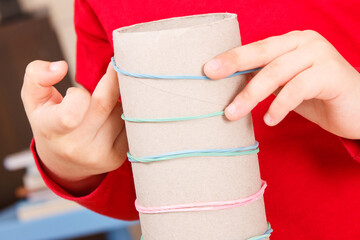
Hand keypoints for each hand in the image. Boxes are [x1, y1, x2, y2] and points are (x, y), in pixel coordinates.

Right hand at [21, 60, 127, 194]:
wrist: (63, 161)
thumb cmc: (49, 122)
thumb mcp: (34, 99)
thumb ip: (37, 75)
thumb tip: (61, 67)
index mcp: (52, 130)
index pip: (70, 112)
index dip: (79, 92)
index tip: (79, 86)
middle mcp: (75, 147)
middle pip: (104, 105)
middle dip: (111, 83)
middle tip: (114, 68)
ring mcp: (98, 155)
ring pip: (119, 114)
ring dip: (117, 102)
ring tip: (102, 107)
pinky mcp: (117, 158)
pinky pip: (130, 126)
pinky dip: (126, 115)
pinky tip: (112, 118)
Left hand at [204, 30, 359, 138]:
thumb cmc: (318, 97)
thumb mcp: (285, 86)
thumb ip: (265, 81)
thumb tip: (229, 87)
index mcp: (290, 42)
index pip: (255, 48)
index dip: (231, 58)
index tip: (207, 69)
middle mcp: (304, 41)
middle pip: (262, 53)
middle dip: (234, 67)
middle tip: (211, 77)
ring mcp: (320, 54)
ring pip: (276, 72)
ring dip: (251, 95)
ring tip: (233, 113)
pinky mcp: (331, 73)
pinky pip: (297, 89)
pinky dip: (280, 106)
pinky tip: (270, 120)